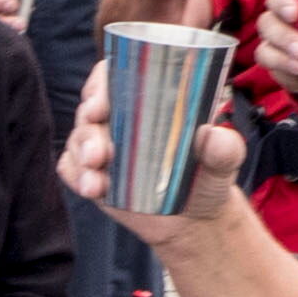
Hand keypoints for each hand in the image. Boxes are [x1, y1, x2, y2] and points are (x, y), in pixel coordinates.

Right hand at [57, 75, 245, 257]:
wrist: (193, 219)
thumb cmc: (208, 177)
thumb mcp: (224, 160)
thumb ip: (226, 149)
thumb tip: (213, 134)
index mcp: (146, 99)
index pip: (113, 78)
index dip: (100, 85)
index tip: (101, 106)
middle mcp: (118, 118)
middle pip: (88, 110)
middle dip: (87, 131)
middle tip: (98, 154)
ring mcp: (101, 146)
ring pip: (77, 141)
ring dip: (81, 159)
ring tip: (97, 182)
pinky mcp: (92, 174)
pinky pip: (71, 169)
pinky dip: (77, 177)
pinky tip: (92, 189)